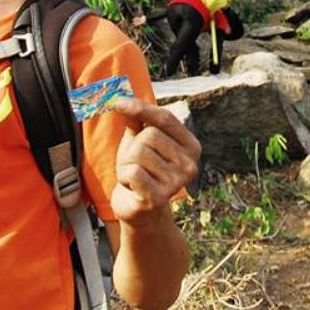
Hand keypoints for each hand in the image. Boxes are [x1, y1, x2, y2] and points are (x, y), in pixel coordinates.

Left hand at [110, 98, 200, 225]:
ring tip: (135, 177)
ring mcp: (177, 182)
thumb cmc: (141, 171)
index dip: (140, 108)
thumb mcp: (141, 142)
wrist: (139, 210)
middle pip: (149, 136)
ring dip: (127, 165)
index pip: (164, 118)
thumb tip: (123, 99)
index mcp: (191, 146)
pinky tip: (132, 188)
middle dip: (133, 148)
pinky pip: (133, 172)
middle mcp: (190, 164)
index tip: (118, 103)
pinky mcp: (160, 198)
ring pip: (138, 153)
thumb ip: (137, 121)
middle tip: (137, 165)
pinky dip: (124, 178)